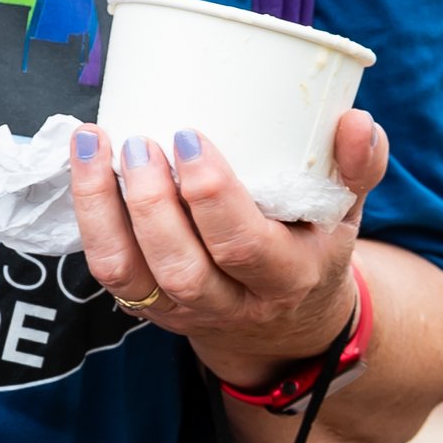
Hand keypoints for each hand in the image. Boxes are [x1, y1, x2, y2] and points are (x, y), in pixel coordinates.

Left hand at [68, 111, 387, 388]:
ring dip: (103, 206)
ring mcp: (182, 309)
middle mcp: (232, 303)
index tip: (189, 137)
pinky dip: (88, 216)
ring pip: (129, 272)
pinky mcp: (145, 303)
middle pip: (182, 268)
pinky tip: (82, 163)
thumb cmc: (311, 244)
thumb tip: (357, 122)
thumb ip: (359, 167)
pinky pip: (107, 268)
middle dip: (152, 202)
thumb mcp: (344, 212)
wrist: (288, 321)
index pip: (244, 247)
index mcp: (288, 278)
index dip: (211, 196)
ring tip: (95, 144)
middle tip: (140, 141)